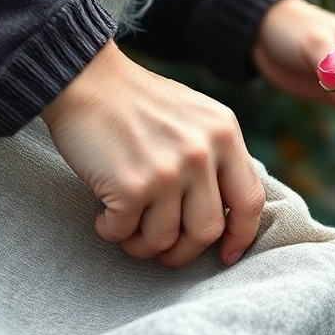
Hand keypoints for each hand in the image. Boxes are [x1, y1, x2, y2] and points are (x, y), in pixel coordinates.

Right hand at [41, 41, 264, 267]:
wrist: (84, 79)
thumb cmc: (136, 102)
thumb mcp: (195, 116)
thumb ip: (216, 155)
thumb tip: (226, 214)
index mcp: (225, 134)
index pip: (250, 201)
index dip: (240, 236)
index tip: (226, 255)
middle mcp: (202, 152)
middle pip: (207, 231)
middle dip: (183, 252)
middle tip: (163, 252)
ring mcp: (168, 170)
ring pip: (165, 240)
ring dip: (141, 244)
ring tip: (126, 228)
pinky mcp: (131, 185)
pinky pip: (125, 233)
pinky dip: (111, 232)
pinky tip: (103, 217)